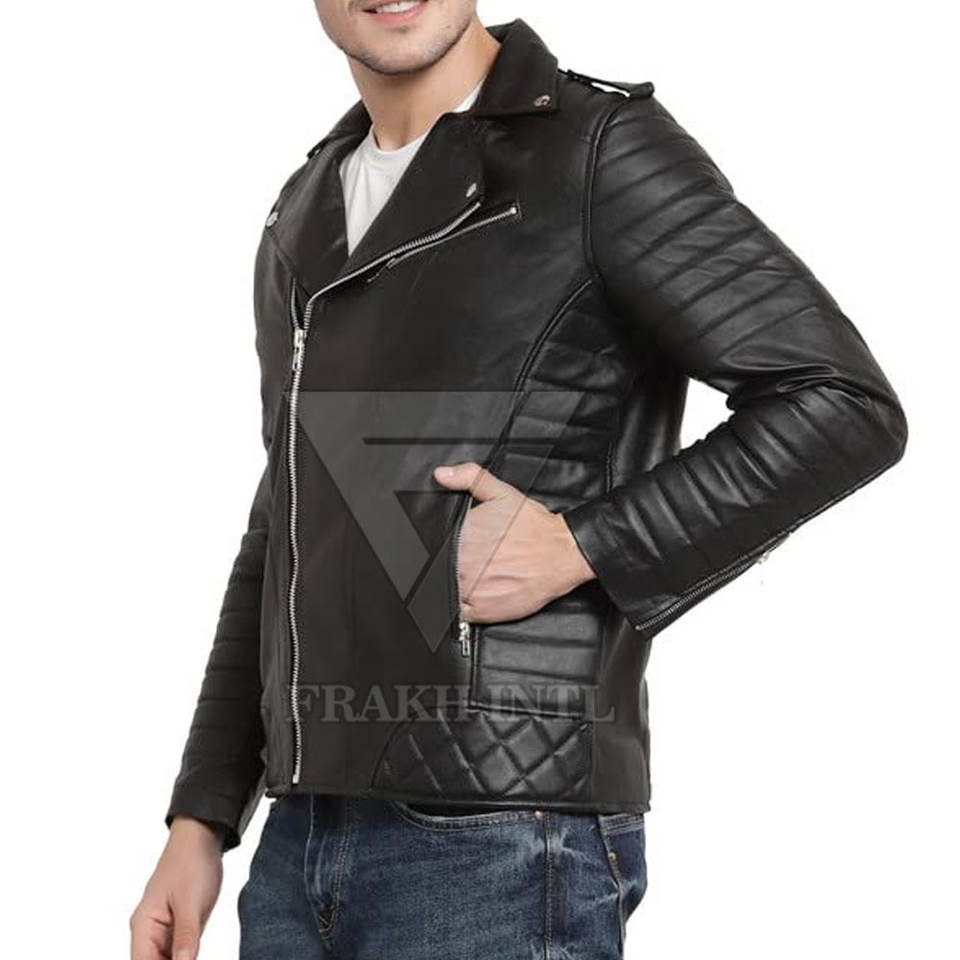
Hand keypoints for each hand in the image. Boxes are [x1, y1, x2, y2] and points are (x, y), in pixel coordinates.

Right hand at [130, 817, 223, 959]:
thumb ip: (186, 935)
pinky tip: (197, 955)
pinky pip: (179, 951)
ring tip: (195, 953)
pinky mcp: (180, 926)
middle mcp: (149, 931)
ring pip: (167, 959)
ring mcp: (164, 929)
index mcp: (143, 926)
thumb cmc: (190, 862)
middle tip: (193, 957)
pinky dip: (187, 957)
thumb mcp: (191, 901)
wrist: (201, 837)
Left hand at [433, 461, 595, 622]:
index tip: (444, 550)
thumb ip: (470, 478)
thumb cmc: (534, 526)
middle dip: (446, 567)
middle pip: (439, 569)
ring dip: (453, 586)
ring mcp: (472, 588)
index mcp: (463, 535)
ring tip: (471, 579)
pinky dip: (462, 607)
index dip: (436, 550)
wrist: (562, 553)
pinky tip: (473, 596)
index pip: (433, 547)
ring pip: (447, 590)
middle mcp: (464, 562)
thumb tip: (442, 474)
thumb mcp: (502, 493)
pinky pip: (459, 613)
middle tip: (466, 564)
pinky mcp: (484, 610)